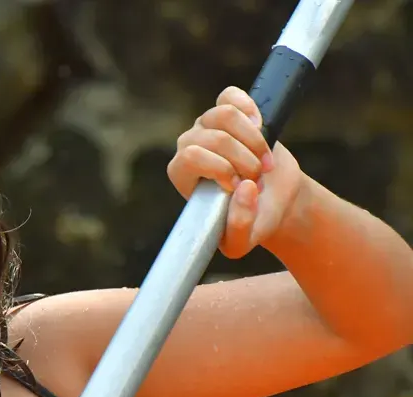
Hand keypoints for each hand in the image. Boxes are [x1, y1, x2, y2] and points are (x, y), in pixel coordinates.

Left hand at [167, 86, 305, 258]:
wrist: (274, 198)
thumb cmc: (253, 219)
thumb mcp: (243, 240)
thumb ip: (238, 228)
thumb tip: (243, 189)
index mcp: (182, 175)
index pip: (190, 157)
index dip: (221, 168)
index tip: (240, 186)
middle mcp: (189, 147)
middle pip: (212, 137)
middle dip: (244, 158)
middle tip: (257, 177)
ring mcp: (206, 125)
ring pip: (224, 114)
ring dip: (254, 139)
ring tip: (264, 161)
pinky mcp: (227, 110)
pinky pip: (230, 95)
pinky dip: (250, 108)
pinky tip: (262, 127)